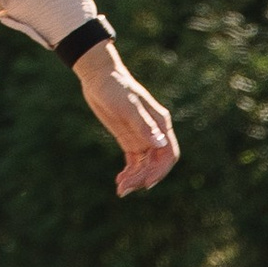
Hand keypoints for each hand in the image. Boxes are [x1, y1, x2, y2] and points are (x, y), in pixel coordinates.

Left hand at [76, 43, 178, 197]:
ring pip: (145, 165)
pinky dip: (129, 172)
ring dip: (136, 178)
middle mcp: (154, 132)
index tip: (147, 184)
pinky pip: (134, 161)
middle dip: (143, 177)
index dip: (161, 171)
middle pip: (156, 163)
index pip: (169, 154)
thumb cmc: (116, 87)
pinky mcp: (129, 139)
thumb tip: (159, 143)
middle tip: (124, 188)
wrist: (98, 77)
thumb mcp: (128, 107)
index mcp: (161, 123)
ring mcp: (142, 137)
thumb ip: (143, 125)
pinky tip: (120, 180)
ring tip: (120, 188)